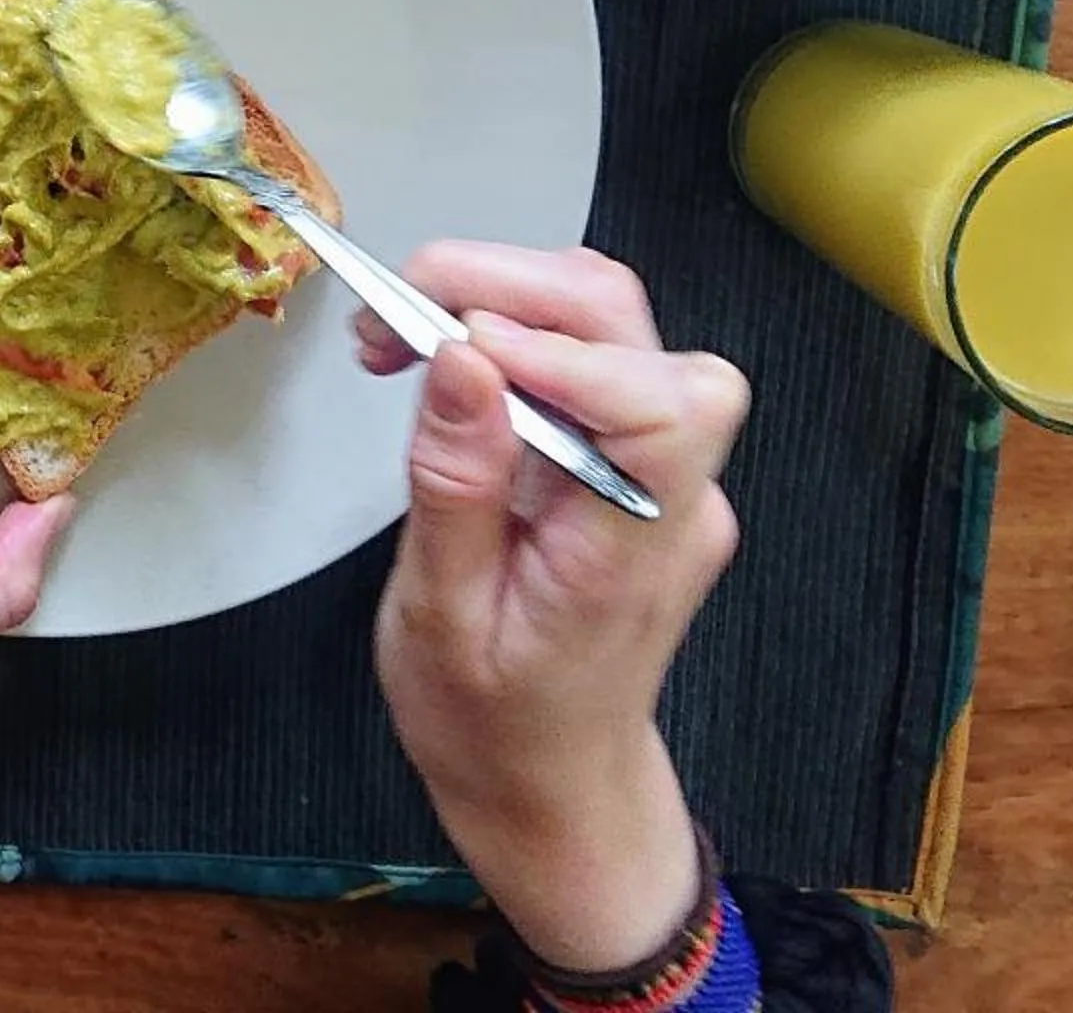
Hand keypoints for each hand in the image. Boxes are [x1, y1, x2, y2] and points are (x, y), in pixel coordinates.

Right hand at [357, 243, 748, 973]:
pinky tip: (444, 362)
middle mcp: (676, 493)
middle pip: (631, 329)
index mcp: (636, 547)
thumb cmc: (489, 724)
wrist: (550, 784)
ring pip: (613, 322)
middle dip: (508, 288)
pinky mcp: (635, 457)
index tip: (453, 347)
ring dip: (504, 297)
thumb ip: (456, 485)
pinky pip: (591, 356)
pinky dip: (513, 330)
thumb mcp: (440, 619)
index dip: (561, 353)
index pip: (661, 405)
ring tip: (403, 329)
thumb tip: (457, 355)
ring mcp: (665, 471)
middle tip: (395, 311)